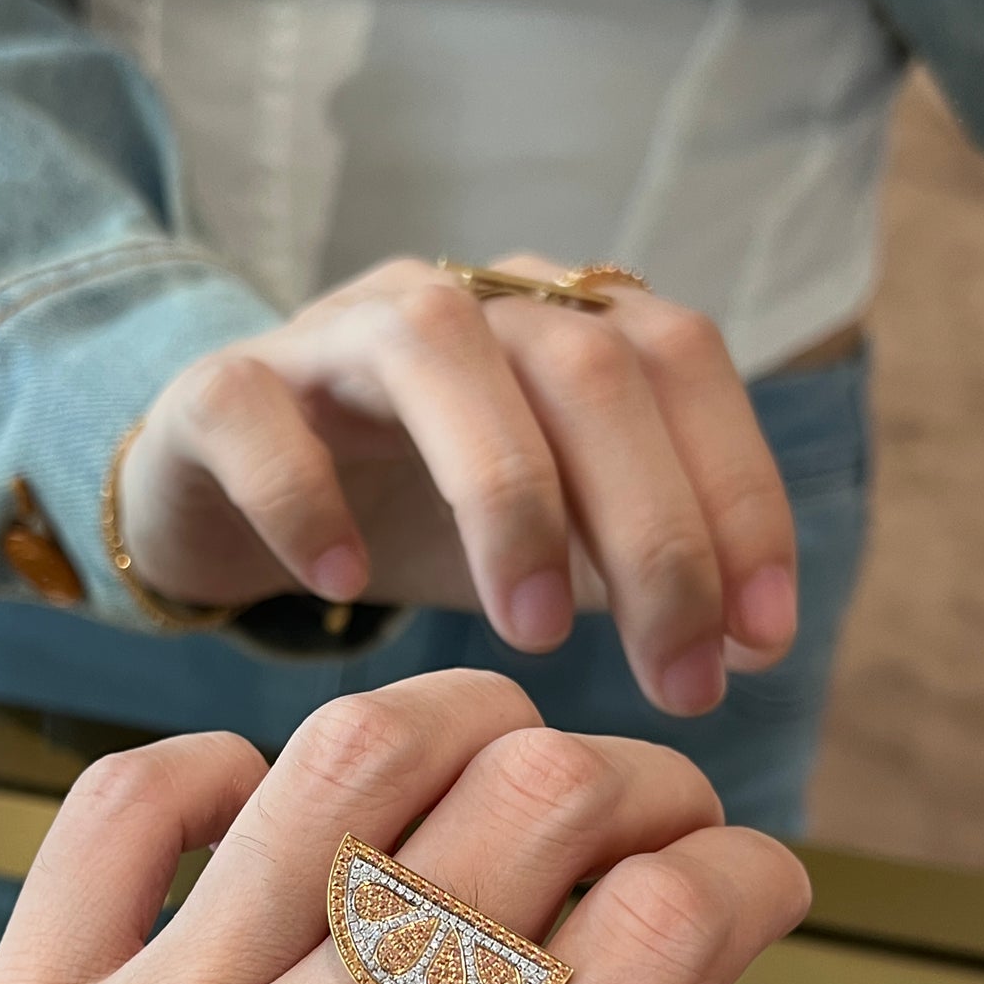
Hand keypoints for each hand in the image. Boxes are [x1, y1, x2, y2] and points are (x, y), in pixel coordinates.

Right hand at [119, 258, 796, 712]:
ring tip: (533, 639)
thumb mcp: (540, 546)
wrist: (222, 496)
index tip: (763, 642)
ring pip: (437, 351)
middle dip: (653, 529)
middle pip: (585, 364)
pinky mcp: (219, 389)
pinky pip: (259, 415)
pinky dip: (305, 495)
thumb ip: (631, 570)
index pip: (680, 363)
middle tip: (677, 681)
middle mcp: (459, 303)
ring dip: (507, 494)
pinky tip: (341, 587)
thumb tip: (751, 642)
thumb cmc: (403, 516)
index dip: (738, 493)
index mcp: (551, 325)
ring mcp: (334, 335)